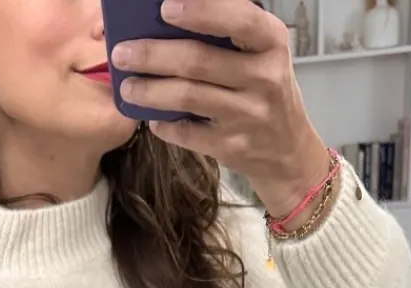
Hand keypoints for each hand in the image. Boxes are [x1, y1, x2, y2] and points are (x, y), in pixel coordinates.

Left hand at [111, 0, 331, 218]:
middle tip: (122, 52)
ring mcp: (248, 115)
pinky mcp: (232, 147)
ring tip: (128, 85)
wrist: (288, 151)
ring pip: (188, 97)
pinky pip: (188, 133)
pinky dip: (164, 125)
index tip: (165, 7)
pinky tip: (152, 118)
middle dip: (153, 54)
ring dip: (150, 90)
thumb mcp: (261, 53)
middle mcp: (264, 78)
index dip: (201, 11)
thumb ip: (228, 34)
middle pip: (199, 61)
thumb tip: (169, 16)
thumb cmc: (264, 90)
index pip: (239, 20)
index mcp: (272, 43)